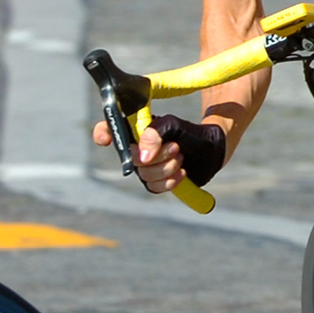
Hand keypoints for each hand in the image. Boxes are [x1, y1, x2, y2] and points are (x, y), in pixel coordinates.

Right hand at [93, 114, 225, 192]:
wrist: (211, 150)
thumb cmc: (189, 133)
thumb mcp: (173, 125)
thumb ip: (155, 133)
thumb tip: (143, 156)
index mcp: (136, 130)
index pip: (109, 128)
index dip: (102, 133)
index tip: (105, 140)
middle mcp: (136, 149)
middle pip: (131, 158)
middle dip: (156, 155)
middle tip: (175, 147)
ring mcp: (145, 167)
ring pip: (144, 175)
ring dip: (167, 167)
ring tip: (181, 157)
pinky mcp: (156, 182)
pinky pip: (154, 187)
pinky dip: (170, 180)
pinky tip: (182, 172)